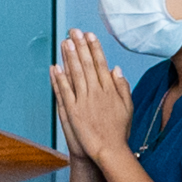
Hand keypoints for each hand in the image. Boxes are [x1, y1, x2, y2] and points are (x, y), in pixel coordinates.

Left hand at [49, 30, 128, 158]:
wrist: (109, 151)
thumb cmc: (119, 131)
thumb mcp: (127, 107)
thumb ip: (122, 87)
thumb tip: (116, 69)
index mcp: (110, 90)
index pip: (100, 64)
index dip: (94, 48)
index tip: (89, 35)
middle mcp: (97, 92)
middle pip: (87, 65)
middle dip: (80, 46)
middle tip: (73, 31)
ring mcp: (84, 101)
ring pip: (75, 74)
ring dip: (69, 57)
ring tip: (65, 42)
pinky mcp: (73, 111)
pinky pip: (65, 91)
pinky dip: (59, 79)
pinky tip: (55, 67)